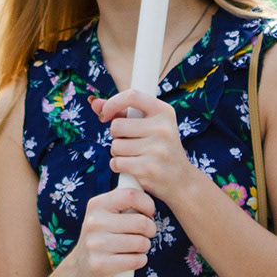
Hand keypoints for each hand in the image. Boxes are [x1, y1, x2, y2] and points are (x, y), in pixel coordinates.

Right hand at [64, 185, 156, 276]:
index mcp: (97, 205)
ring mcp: (96, 244)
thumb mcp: (104, 215)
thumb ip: (122, 202)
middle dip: (151, 230)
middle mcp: (94, 222)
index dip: (148, 204)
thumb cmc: (101, 238)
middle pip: (141, 222)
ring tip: (136, 247)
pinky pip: (136, 260)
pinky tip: (132, 260)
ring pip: (141, 243)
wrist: (80, 270)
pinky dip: (140, 261)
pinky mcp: (100, 265)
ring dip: (145, 247)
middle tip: (146, 234)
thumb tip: (148, 184)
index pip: (131, 195)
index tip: (149, 213)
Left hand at [91, 89, 203, 206]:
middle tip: (129, 142)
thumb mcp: (150, 126)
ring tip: (133, 156)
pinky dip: (118, 166)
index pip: (132, 96)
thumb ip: (123, 113)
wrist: (181, 180)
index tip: (105, 115)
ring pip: (115, 146)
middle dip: (116, 136)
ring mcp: (157, 149)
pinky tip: (132, 168)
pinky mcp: (149, 168)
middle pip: (117, 126)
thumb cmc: (160, 148)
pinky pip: (117, 163)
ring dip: (117, 153)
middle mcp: (163, 128)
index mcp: (164, 112)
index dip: (112, 103)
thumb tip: (94, 103)